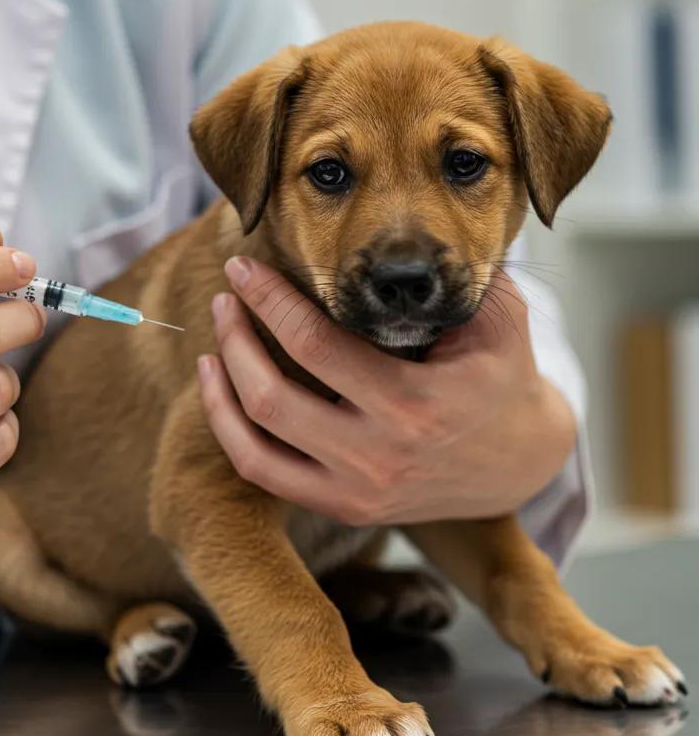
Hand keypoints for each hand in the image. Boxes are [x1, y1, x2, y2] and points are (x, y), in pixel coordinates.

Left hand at [197, 255, 576, 525]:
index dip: (269, 299)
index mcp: (417, 402)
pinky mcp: (344, 508)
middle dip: (235, 336)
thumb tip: (403, 227)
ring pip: (254, 444)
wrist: (519, 463)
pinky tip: (220, 390)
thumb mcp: (499, 320)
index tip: (244, 267)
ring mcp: (358, 490)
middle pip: (271, 397)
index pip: (315, 344)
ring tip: (216, 338)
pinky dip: (230, 431)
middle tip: (226, 295)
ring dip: (221, 387)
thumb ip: (456, 273)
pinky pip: (263, 474)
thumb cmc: (501, 377)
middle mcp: (380, 455)